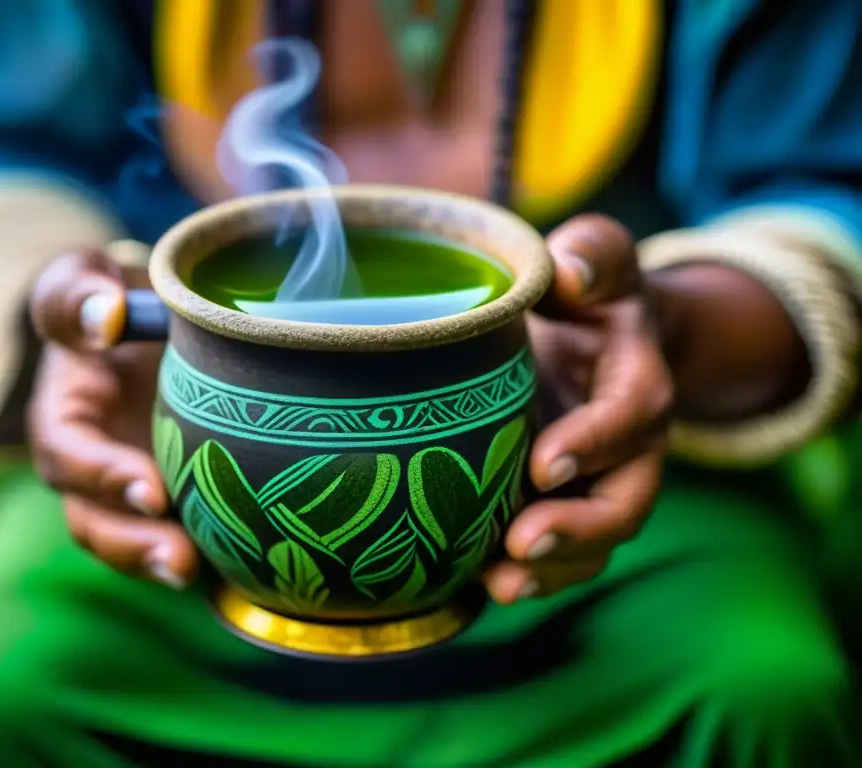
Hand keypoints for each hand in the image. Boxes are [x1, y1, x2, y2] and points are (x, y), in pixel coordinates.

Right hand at [28, 250, 197, 586]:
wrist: (142, 327)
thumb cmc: (112, 299)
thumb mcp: (85, 279)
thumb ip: (78, 293)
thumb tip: (102, 316)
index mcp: (63, 417)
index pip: (69, 456)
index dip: (104, 478)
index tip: (152, 490)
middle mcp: (89, 467)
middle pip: (95, 522)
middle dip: (134, 546)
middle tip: (183, 560)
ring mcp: (128, 492)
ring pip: (133, 543)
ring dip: (164, 563)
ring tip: (207, 576)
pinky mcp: (169, 501)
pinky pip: (180, 539)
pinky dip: (207, 561)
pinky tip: (245, 572)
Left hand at [483, 214, 673, 603]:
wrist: (597, 341)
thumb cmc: (589, 297)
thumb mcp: (597, 260)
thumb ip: (593, 254)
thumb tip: (568, 270)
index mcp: (639, 383)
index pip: (630, 418)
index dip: (594, 443)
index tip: (544, 463)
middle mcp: (629, 448)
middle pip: (624, 503)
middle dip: (578, 530)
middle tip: (523, 544)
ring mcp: (599, 485)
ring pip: (594, 544)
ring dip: (552, 570)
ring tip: (499, 585)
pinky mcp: (567, 506)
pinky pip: (563, 554)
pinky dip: (529, 575)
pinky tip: (479, 584)